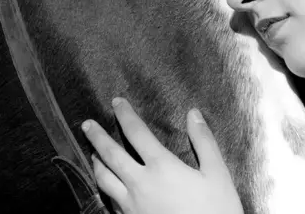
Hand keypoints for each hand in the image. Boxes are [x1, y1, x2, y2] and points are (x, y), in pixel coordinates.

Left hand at [81, 97, 243, 213]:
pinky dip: (104, 188)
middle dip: (97, 136)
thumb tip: (193, 114)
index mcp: (162, 166)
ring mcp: (132, 205)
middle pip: (111, 154)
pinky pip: (110, 200)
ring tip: (92, 154)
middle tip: (87, 125)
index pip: (137, 132)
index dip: (125, 114)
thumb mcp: (217, 174)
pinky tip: (107, 187)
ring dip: (96, 163)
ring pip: (104, 179)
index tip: (116, 102)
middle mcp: (140, 183)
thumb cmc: (217, 211)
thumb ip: (204, 141)